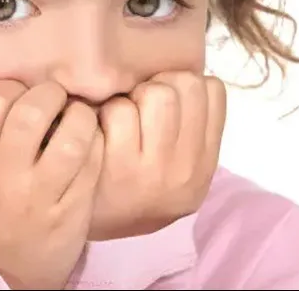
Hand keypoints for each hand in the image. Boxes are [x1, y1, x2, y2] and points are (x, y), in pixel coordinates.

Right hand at [0, 80, 104, 289]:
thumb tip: (5, 93)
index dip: (11, 88)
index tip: (19, 95)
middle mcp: (5, 177)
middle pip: (34, 110)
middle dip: (50, 93)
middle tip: (55, 99)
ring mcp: (40, 196)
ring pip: (73, 135)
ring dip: (80, 116)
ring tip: (77, 118)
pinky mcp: (71, 212)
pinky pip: (93, 164)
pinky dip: (96, 144)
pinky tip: (90, 143)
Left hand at [88, 71, 225, 240]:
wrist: (86, 226)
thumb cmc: (131, 185)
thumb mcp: (175, 169)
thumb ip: (187, 129)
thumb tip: (180, 73)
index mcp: (204, 163)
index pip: (212, 91)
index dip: (183, 84)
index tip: (165, 99)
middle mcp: (185, 168)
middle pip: (185, 85)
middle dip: (157, 84)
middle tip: (138, 104)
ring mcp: (153, 169)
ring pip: (156, 93)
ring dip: (131, 96)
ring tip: (119, 116)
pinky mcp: (117, 166)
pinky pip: (119, 110)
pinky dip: (104, 111)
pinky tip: (99, 127)